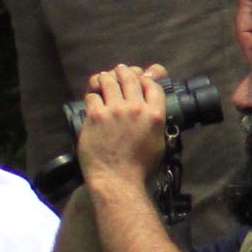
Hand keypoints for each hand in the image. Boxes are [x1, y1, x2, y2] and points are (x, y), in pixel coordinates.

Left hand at [74, 63, 176, 191]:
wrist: (117, 179)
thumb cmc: (140, 168)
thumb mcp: (159, 143)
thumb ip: (158, 123)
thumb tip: (155, 109)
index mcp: (154, 115)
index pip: (152, 85)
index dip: (146, 78)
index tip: (140, 79)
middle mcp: (135, 108)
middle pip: (129, 77)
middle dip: (124, 72)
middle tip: (119, 71)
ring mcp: (114, 110)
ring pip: (108, 80)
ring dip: (106, 78)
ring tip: (103, 79)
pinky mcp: (95, 115)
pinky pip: (92, 95)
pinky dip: (93, 95)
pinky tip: (93, 98)